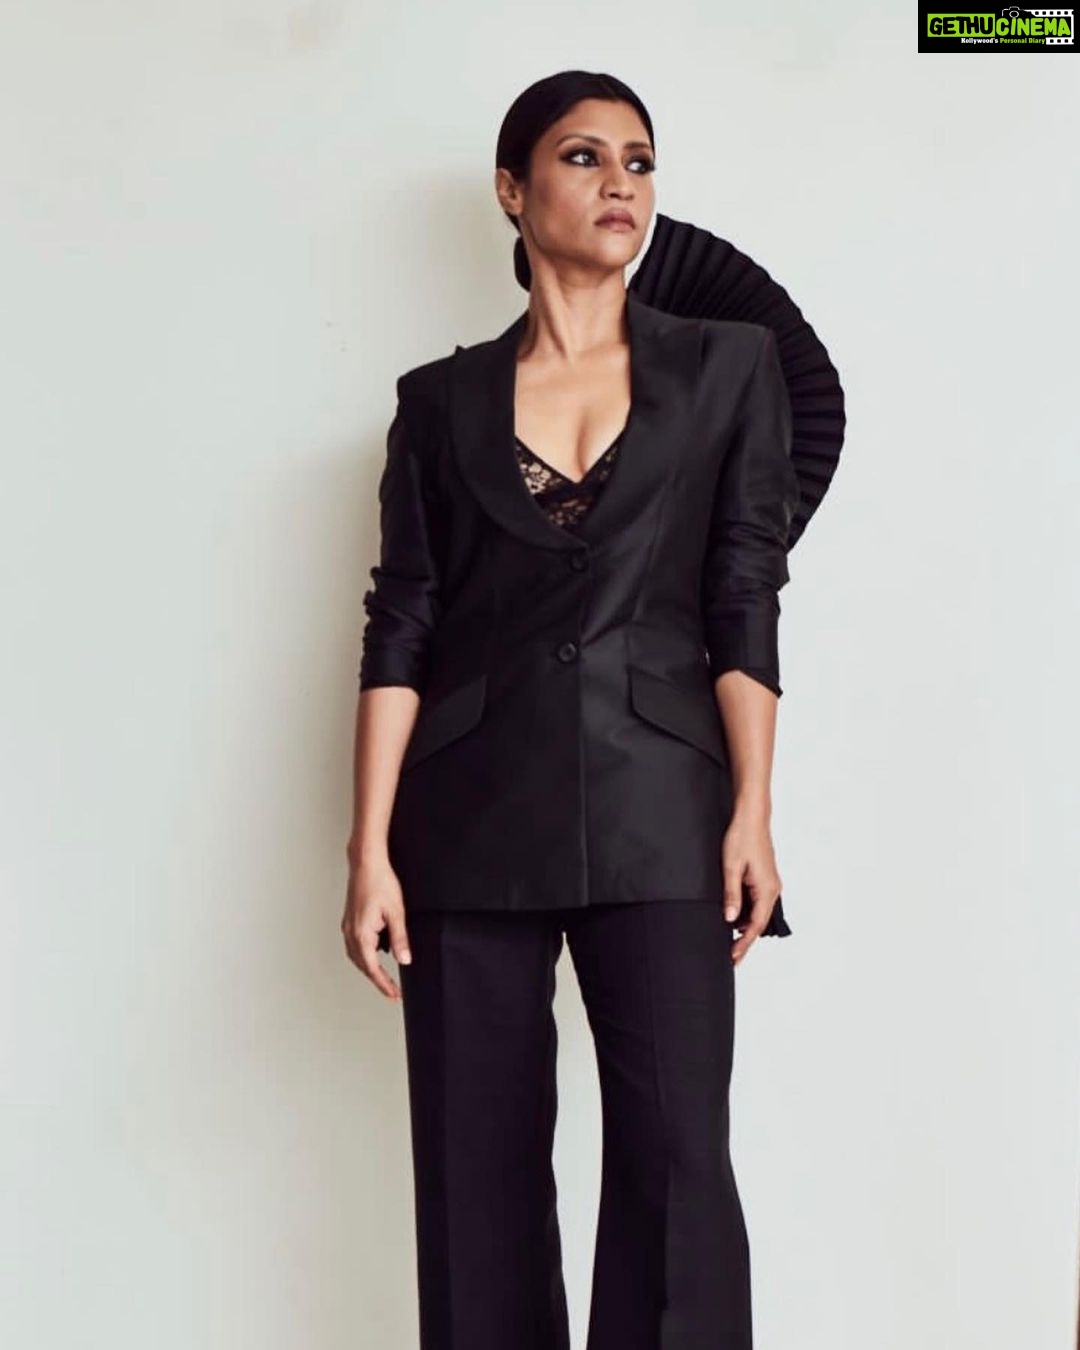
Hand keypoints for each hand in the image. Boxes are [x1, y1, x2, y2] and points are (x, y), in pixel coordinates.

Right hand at [341, 852, 411, 998]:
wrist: (366, 862)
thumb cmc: (380, 882)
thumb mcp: (396, 912)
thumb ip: (400, 938)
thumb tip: (404, 960)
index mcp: (362, 934)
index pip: (373, 968)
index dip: (384, 984)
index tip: (394, 995)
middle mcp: (351, 932)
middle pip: (362, 965)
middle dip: (377, 979)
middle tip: (391, 990)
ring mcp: (348, 926)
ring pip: (356, 956)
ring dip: (369, 968)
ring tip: (384, 977)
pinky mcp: (350, 919)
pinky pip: (354, 945)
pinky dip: (364, 955)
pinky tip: (374, 952)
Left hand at [721, 809, 782, 966]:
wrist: (752, 817)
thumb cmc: (742, 837)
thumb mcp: (731, 867)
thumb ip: (731, 895)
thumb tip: (730, 919)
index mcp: (767, 889)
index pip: (755, 925)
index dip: (744, 944)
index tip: (733, 958)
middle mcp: (772, 889)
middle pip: (758, 923)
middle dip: (744, 940)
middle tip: (730, 957)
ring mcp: (770, 884)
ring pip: (758, 913)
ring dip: (745, 927)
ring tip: (729, 941)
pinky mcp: (765, 878)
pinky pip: (757, 902)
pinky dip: (747, 914)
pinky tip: (734, 918)